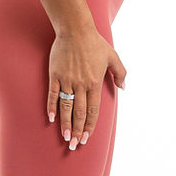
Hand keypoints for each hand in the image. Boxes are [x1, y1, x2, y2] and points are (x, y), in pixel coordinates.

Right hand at [47, 24, 126, 149]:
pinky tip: (51, 119)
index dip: (90, 126)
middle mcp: (81, 84)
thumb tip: (123, 87)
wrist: (75, 29)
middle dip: (78, 131)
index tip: (87, 138)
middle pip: (80, 113)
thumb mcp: (113, 56)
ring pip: (66, 107)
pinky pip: (52, 94)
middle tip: (75, 146)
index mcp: (95, 83)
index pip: (93, 110)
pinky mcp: (55, 75)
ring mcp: (67, 80)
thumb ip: (120, 73)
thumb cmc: (95, 42)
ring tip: (66, 138)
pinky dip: (51, 107)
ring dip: (66, 124)